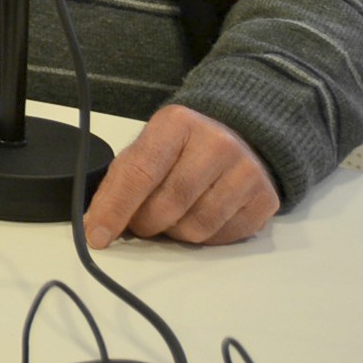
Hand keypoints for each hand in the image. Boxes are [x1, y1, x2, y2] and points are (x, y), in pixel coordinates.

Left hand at [84, 104, 278, 247]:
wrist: (238, 138)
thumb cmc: (182, 148)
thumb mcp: (147, 149)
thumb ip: (121, 182)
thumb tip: (96, 226)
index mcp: (177, 123)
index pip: (140, 173)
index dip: (116, 208)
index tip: (97, 236)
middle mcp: (217, 143)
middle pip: (169, 204)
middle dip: (145, 223)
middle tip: (140, 222)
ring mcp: (247, 170)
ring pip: (197, 227)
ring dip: (174, 233)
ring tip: (172, 217)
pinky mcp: (266, 199)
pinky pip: (224, 237)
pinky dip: (204, 238)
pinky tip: (199, 217)